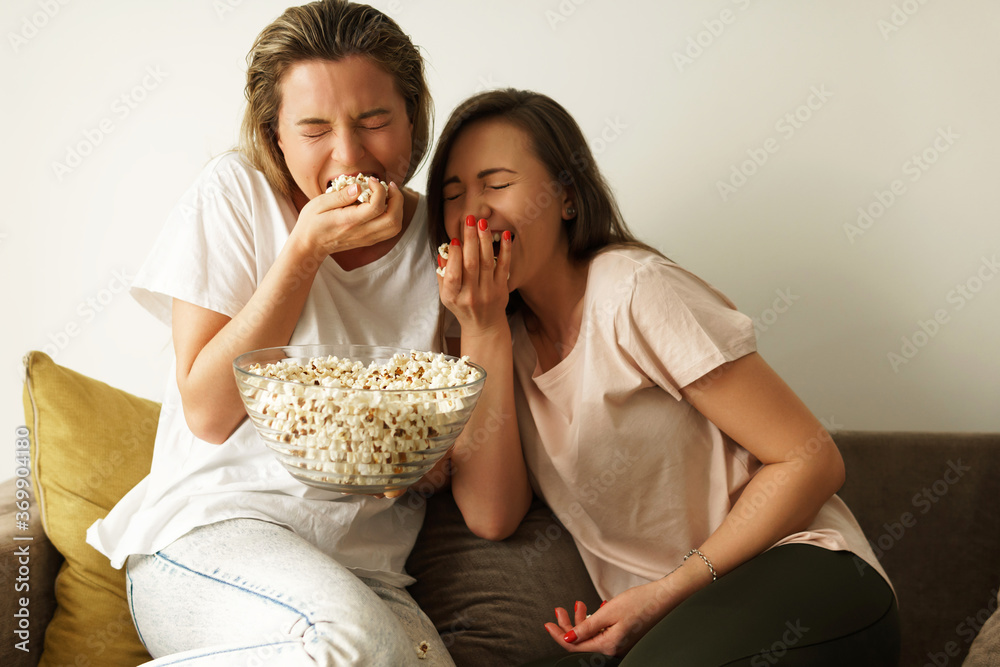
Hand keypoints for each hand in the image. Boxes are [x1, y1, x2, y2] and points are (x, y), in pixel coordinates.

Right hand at [292, 178, 402, 256]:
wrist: (310, 246)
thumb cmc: (312, 222)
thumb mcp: (319, 203)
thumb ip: (340, 195)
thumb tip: (358, 187)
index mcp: (349, 221)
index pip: (376, 207)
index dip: (379, 189)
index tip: (370, 179)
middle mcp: (362, 232)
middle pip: (393, 219)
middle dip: (397, 198)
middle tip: (388, 185)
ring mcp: (368, 238)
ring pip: (395, 226)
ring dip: (398, 207)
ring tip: (389, 193)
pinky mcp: (370, 240)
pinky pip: (390, 230)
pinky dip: (394, 215)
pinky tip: (384, 203)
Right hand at [437, 215, 510, 337]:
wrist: (484, 326)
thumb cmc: (462, 307)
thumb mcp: (446, 296)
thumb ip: (443, 275)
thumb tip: (444, 251)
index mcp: (453, 297)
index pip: (453, 274)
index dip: (454, 256)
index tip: (454, 239)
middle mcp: (470, 295)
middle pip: (470, 264)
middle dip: (470, 239)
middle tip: (469, 219)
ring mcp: (488, 292)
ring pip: (487, 262)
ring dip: (485, 240)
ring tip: (483, 223)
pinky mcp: (502, 289)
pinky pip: (504, 267)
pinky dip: (505, 250)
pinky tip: (505, 235)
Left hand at [544, 581, 680, 656]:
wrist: (667, 597)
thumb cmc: (641, 602)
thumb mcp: (609, 611)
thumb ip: (587, 627)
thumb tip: (567, 640)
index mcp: (609, 646)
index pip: (575, 646)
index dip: (559, 635)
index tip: (548, 623)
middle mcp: (614, 649)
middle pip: (583, 642)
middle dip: (569, 625)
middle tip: (560, 609)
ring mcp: (621, 644)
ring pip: (593, 636)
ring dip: (582, 621)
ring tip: (579, 603)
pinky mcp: (625, 637)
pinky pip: (603, 633)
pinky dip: (595, 621)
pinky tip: (596, 608)